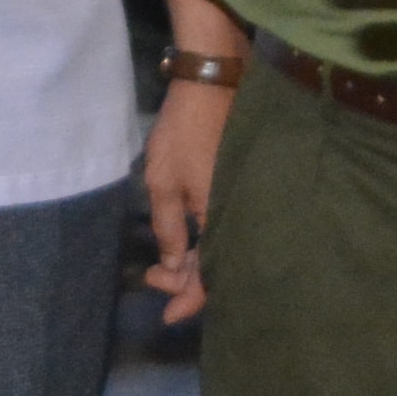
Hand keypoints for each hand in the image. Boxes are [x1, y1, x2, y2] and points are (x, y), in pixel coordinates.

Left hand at [139, 81, 230, 318]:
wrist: (214, 80)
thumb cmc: (184, 131)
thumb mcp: (163, 182)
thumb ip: (168, 228)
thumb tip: (174, 266)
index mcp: (223, 218)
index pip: (210, 277)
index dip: (189, 300)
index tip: (166, 315)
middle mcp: (240, 214)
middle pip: (218, 266)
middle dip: (184, 280)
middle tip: (153, 278)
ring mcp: (243, 199)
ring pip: (222, 246)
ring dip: (192, 261)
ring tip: (162, 264)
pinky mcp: (240, 185)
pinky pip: (226, 226)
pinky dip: (205, 239)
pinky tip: (187, 240)